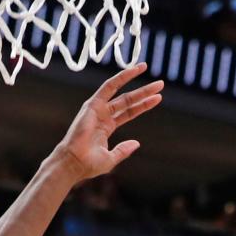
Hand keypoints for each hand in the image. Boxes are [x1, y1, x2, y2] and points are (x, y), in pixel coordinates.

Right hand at [53, 63, 162, 181]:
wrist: (74, 163)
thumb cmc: (89, 164)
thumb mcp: (111, 159)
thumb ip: (123, 150)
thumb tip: (137, 143)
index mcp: (107, 127)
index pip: (129, 113)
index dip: (143, 105)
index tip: (158, 98)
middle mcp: (103, 116)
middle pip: (128, 101)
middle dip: (144, 92)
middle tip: (161, 85)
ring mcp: (98, 109)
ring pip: (121, 92)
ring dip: (135, 82)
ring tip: (149, 71)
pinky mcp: (93, 104)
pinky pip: (109, 86)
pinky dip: (121, 77)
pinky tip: (133, 70)